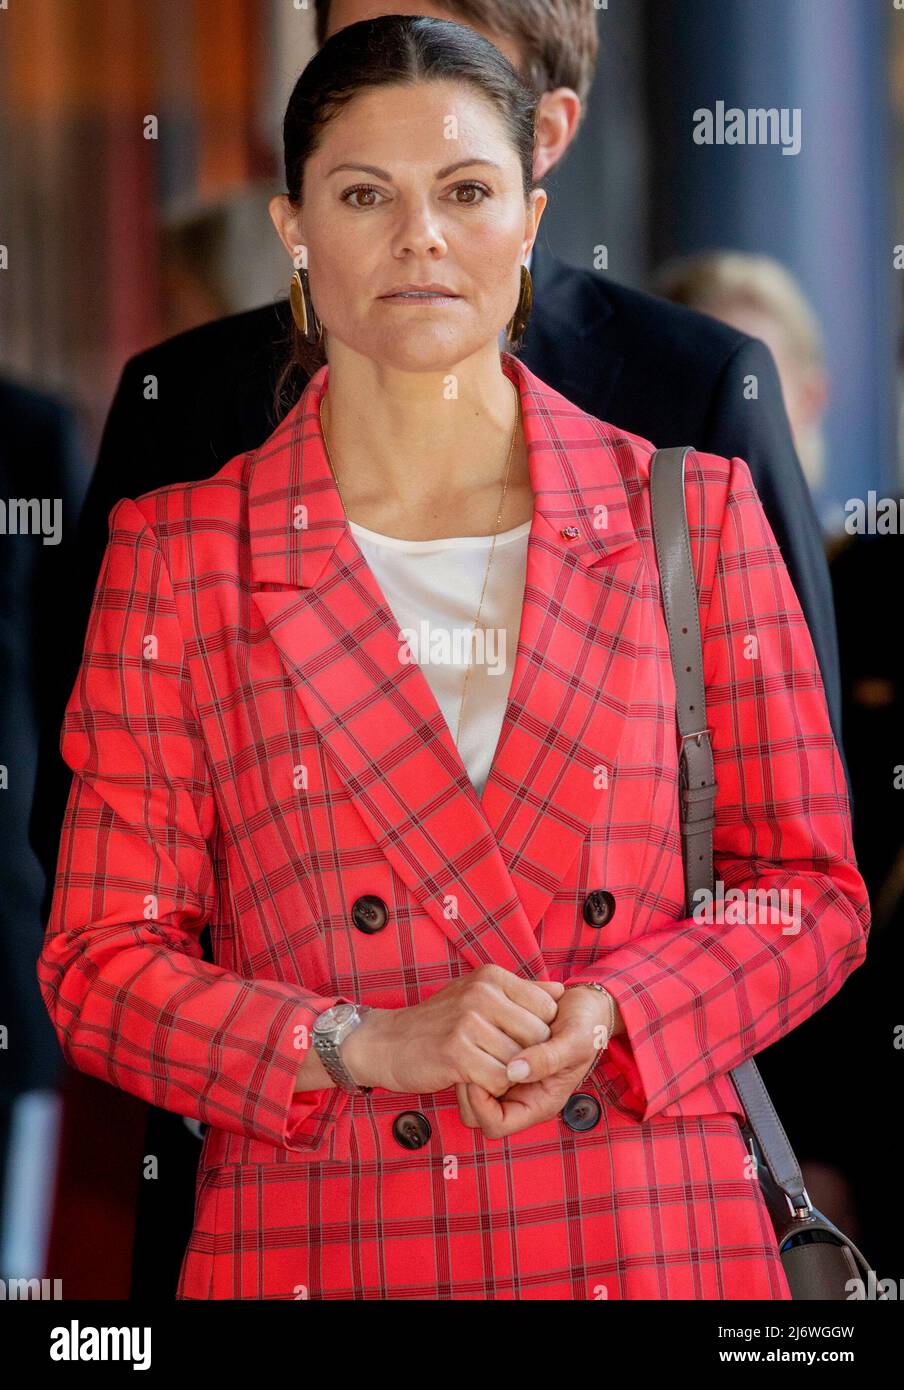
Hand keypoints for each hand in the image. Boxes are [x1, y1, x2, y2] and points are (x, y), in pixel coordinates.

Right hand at [339, 965, 565, 1095]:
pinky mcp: (456, 1053)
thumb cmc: (439, 1022)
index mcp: (491, 976)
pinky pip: (500, 1079)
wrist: (388, 1043)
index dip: (540, 1032)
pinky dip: (493, 1087)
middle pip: (538, 1035)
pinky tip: (475, 1079)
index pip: (547, 1008)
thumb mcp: (479, 995)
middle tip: (503, 1061)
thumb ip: (521, 993)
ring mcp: (468, 1022)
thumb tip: (561, 992)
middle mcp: (482, 993)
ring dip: (508, 1074)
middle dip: (528, 1056)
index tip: (520, 1042)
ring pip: (520, 1060)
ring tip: (485, 1068)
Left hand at [455, 984, 622, 1139]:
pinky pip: (474, 1062)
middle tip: (466, 1057)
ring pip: (469, 1087)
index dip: (481, 1107)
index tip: (477, 1076)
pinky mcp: (501, 1056)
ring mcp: (509, 1077)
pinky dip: (471, 1049)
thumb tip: (513, 1072)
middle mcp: (520, 1094)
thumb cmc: (587, 1027)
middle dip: (466, 1088)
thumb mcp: (575, 1042)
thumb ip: (548, 1059)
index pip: (496, 1125)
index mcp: (539, 1103)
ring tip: (472, 1040)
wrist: (585, 1005)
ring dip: (466, 1066)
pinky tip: (479, 1027)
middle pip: (474, 1112)